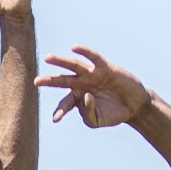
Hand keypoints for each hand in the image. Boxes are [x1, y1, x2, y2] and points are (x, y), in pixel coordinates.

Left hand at [35, 46, 152, 127]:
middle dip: (50, 80)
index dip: (60, 110)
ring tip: (48, 58)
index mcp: (78, 97)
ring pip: (74, 66)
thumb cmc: (113, 113)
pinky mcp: (105, 67)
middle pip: (63, 79)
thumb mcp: (96, 120)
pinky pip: (93, 57)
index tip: (56, 119)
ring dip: (61, 61)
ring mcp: (92, 74)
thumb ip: (86, 113)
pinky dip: (84, 52)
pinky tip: (74, 48)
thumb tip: (84, 96)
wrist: (134, 107)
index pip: (65, 102)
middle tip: (36, 82)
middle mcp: (82, 83)